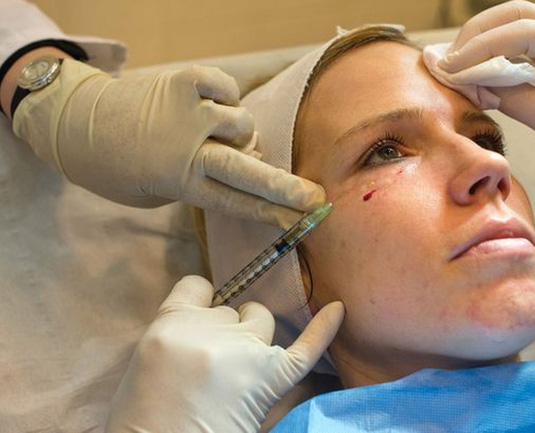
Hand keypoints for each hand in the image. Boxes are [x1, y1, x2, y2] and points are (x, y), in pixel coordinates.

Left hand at [12, 60, 324, 226]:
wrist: (82, 124)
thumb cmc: (123, 167)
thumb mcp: (160, 190)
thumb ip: (204, 178)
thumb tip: (252, 152)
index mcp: (182, 183)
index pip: (236, 202)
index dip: (271, 213)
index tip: (299, 220)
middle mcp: (189, 150)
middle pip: (247, 171)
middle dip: (284, 187)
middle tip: (314, 196)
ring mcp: (190, 112)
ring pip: (242, 124)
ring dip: (241, 132)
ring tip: (222, 133)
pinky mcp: (186, 81)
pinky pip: (227, 88)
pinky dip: (227, 96)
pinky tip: (213, 104)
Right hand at [105, 275, 343, 432]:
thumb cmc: (144, 416)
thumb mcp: (146, 360)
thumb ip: (178, 332)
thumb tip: (208, 319)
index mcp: (171, 322)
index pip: (197, 286)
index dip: (201, 302)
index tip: (201, 317)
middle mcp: (210, 329)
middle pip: (231, 310)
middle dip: (227, 330)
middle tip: (214, 366)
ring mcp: (245, 351)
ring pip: (261, 320)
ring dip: (254, 337)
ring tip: (241, 369)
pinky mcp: (271, 377)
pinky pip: (305, 348)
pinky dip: (324, 328)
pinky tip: (339, 310)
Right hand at [436, 0, 534, 210]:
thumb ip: (516, 100)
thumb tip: (476, 85)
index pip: (524, 32)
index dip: (482, 47)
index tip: (452, 67)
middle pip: (518, 14)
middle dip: (479, 34)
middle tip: (451, 61)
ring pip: (517, 24)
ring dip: (484, 41)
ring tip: (459, 67)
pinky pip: (522, 45)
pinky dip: (496, 55)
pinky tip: (479, 73)